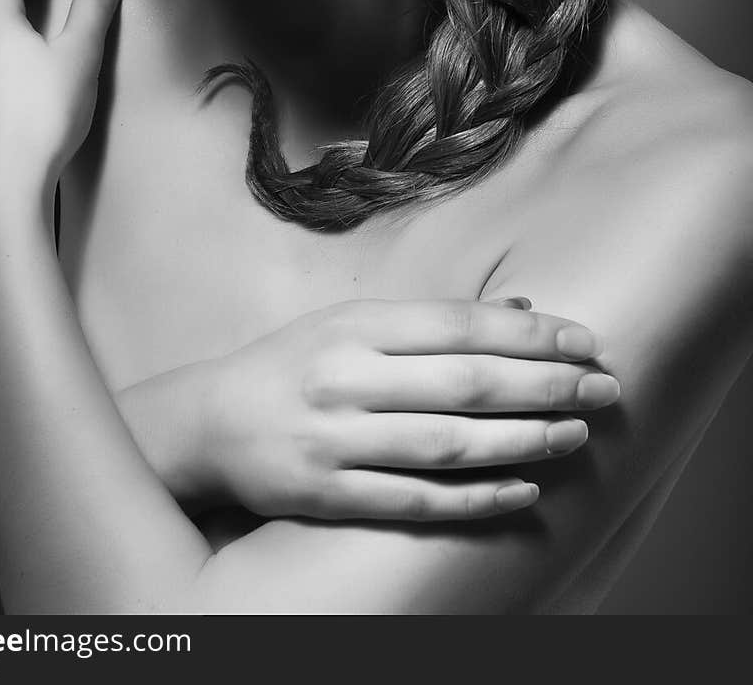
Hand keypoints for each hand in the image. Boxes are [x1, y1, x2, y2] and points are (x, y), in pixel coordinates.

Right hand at [205, 297, 618, 520]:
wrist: (208, 422)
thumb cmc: (294, 363)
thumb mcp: (351, 322)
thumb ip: (431, 320)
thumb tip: (523, 311)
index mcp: (356, 325)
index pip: (460, 325)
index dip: (530, 335)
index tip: (585, 341)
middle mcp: (347, 376)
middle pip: (465, 382)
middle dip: (544, 386)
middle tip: (603, 388)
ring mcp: (336, 438)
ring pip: (447, 443)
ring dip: (521, 440)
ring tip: (575, 436)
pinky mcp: (326, 494)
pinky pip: (415, 500)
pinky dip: (475, 498)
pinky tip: (522, 490)